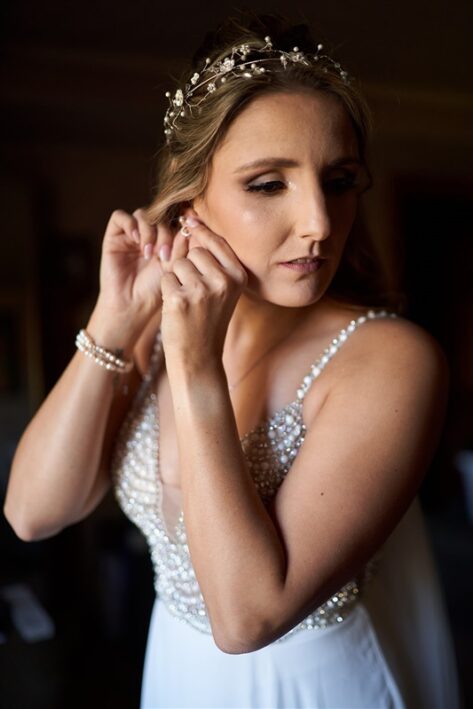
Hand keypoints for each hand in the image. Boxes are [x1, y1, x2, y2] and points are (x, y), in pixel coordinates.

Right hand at [96, 207, 189, 330]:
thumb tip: (189, 224)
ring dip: (149, 230)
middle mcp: (148, 235)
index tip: (182, 242)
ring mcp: (131, 235)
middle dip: (164, 234)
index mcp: (166, 240)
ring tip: (149, 253)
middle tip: (164, 255)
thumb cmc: (155, 291)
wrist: (133, 305)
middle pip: (159, 216)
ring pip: (142, 215)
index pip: (173, 220)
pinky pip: (120, 217)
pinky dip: (130, 224)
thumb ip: (182, 246)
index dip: (178, 227)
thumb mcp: (174, 266)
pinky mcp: (114, 236)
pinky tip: (136, 241)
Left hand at [160, 210, 247, 368]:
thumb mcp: (222, 291)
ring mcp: (201, 290)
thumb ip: (214, 262)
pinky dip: (166, 291)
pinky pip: (165, 278)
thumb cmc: (208, 322)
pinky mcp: (179, 298)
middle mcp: (223, 281)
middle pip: (194, 252)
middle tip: (194, 293)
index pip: (217, 242)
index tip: (190, 222)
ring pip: (177, 264)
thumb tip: (192, 222)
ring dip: (176, 279)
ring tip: (186, 302)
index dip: (200, 232)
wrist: (199, 358)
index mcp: (237, 276)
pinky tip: (176, 309)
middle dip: (187, 267)